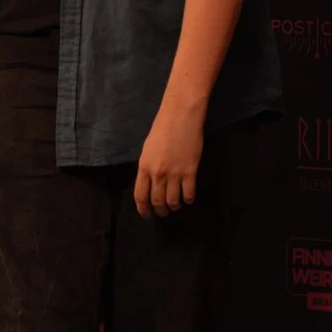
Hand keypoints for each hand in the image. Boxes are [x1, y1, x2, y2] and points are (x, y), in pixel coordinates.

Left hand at [133, 104, 203, 218]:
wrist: (180, 117)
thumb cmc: (162, 129)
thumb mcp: (148, 150)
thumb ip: (147, 168)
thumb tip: (150, 184)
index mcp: (144, 167)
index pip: (140, 196)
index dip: (143, 209)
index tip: (146, 214)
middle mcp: (157, 174)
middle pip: (157, 201)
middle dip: (160, 210)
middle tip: (163, 213)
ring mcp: (174, 173)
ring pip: (173, 200)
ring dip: (174, 206)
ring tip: (176, 206)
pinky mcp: (190, 171)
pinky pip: (189, 193)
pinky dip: (188, 200)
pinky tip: (188, 199)